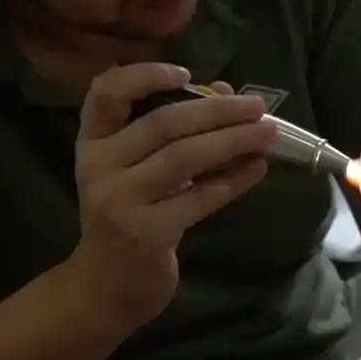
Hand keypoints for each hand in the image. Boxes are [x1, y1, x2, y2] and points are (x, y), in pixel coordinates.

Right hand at [69, 63, 277, 326]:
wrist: (105, 286)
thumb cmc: (126, 215)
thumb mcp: (134, 169)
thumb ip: (171, 131)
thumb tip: (226, 92)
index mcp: (93, 142)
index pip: (106, 93)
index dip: (145, 76)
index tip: (187, 73)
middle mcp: (98, 166)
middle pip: (162, 124)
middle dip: (217, 111)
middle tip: (258, 107)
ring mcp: (119, 201)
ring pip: (183, 158)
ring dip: (230, 142)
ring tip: (267, 133)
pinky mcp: (145, 234)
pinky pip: (197, 199)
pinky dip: (232, 182)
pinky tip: (257, 169)